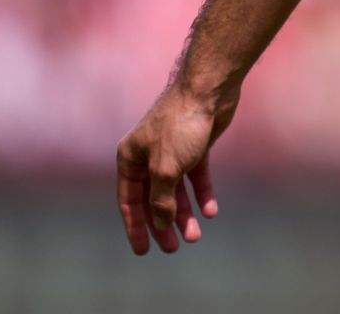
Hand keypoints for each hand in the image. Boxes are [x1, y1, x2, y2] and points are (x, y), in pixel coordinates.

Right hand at [116, 83, 238, 254]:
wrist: (209, 90)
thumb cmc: (180, 126)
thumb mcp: (166, 169)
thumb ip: (161, 199)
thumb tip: (161, 223)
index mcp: (130, 158)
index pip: (128, 200)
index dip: (136, 226)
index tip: (143, 250)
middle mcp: (147, 155)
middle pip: (153, 198)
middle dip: (162, 224)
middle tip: (174, 248)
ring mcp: (172, 151)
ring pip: (176, 190)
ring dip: (184, 213)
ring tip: (194, 236)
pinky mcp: (195, 146)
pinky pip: (196, 176)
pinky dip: (202, 193)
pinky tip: (210, 211)